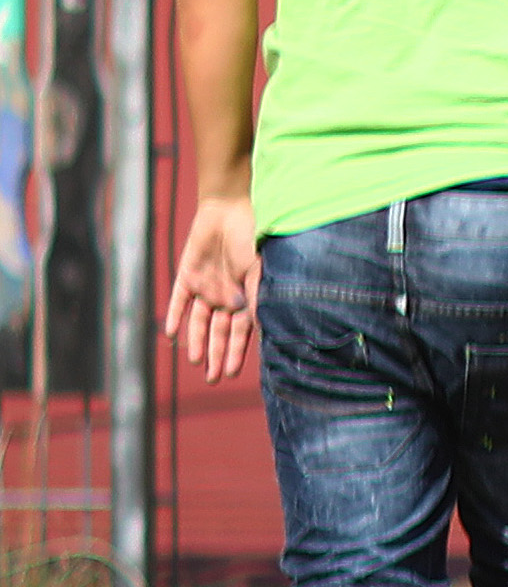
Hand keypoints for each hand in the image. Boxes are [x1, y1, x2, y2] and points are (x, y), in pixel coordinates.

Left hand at [162, 196, 263, 382]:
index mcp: (247, 295)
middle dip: (217, 354)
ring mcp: (207, 285)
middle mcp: (227, 294)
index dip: (236, 353)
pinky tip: (170, 334)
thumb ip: (255, 299)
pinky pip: (179, 299)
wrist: (231, 208)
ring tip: (194, 361)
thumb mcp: (259, 272)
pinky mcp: (188, 274)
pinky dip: (175, 315)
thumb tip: (254, 329)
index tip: (230, 374)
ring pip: (199, 320)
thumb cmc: (253, 238)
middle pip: (220, 331)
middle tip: (213, 378)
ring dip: (197, 340)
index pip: (241, 331)